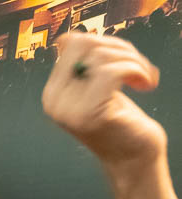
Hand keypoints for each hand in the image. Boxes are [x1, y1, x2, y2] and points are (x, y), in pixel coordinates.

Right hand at [41, 34, 164, 167]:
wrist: (133, 160)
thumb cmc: (121, 123)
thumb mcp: (97, 89)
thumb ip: (84, 65)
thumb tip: (68, 38)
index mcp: (53, 93)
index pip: (71, 43)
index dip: (102, 42)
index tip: (122, 59)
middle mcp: (55, 101)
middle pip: (84, 43)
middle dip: (119, 47)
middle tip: (138, 66)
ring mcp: (70, 109)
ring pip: (102, 56)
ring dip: (133, 61)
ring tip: (144, 77)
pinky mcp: (91, 114)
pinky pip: (113, 71)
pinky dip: (136, 70)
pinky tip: (146, 84)